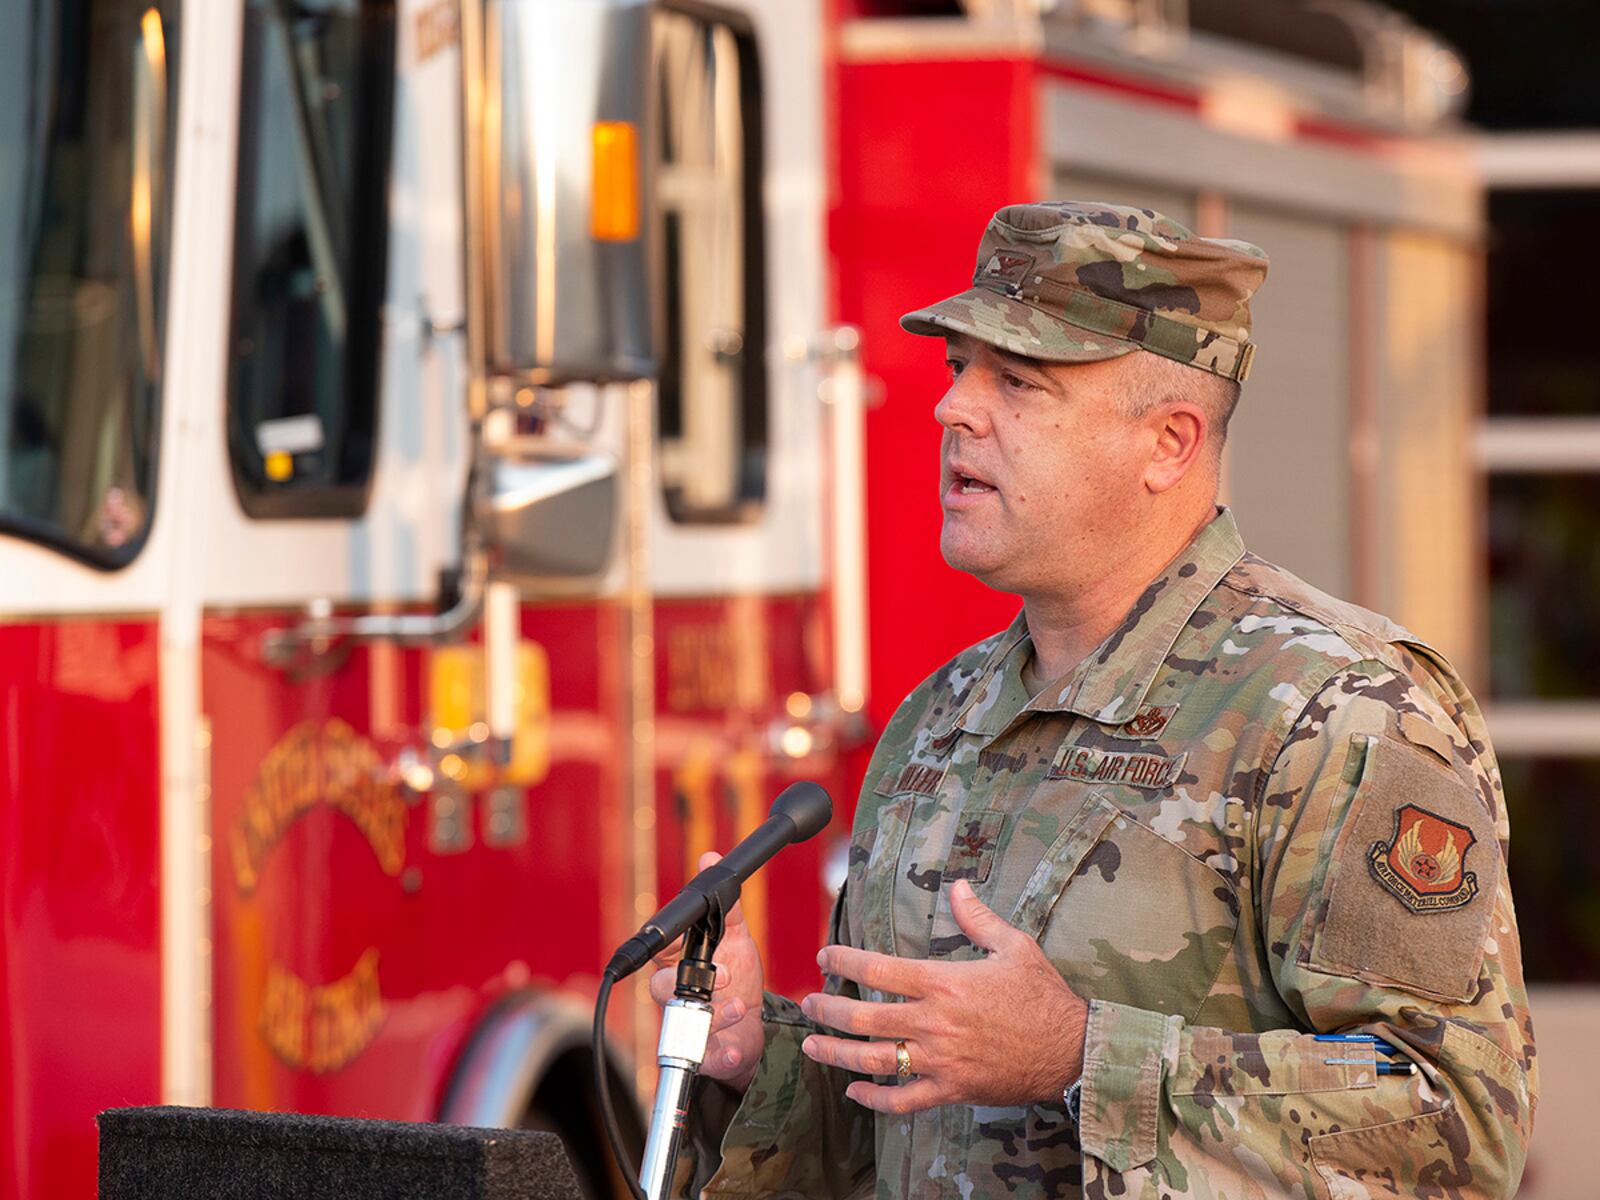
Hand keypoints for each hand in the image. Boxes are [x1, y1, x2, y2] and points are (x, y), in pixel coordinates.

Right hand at [646, 851, 766, 1092]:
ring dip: (712, 1016)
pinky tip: (732, 1047)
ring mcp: (687, 1024)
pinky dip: (719, 1053)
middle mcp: (676, 994)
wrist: (754, 1026)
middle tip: (722, 975)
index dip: (666, 943)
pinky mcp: (704, 1053)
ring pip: (681, 1022)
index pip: (661, 948)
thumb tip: (708, 857)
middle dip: (686, 983)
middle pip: (658, 988)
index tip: (681, 941)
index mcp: (679, 962)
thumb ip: (727, 907)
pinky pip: (703, 1056)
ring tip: (737, 1007)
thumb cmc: (736, 978)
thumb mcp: (737, 939)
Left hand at [798, 878, 1086, 1113]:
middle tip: (809, 1003)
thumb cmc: (1042, 996)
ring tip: (813, 1045)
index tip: (824, 956)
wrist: (1072, 1050)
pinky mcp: (951, 1090)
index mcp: (944, 982)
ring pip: (874, 1059)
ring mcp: (939, 1059)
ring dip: (836, 1053)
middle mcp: (934, 1022)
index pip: (878, 968)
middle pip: (864, 1016)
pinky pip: (903, 1100)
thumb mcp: (1014, 946)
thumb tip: (958, 885)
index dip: (844, 959)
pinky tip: (854, 1091)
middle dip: (828, 1008)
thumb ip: (978, 917)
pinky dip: (874, 1099)